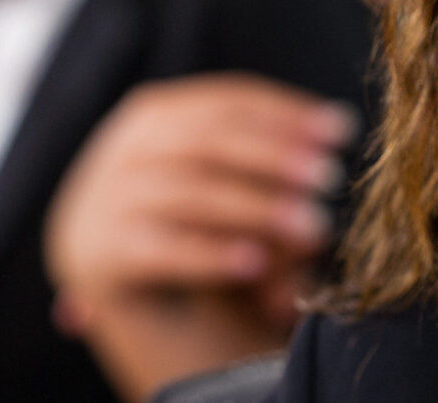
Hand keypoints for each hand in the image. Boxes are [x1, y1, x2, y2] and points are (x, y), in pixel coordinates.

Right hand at [44, 74, 355, 398]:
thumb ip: (277, 183)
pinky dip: (209, 253)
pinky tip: (255, 263)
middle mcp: (119, 153)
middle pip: (201, 140)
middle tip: (328, 178)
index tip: (340, 130)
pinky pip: (158, 250)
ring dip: (254, 206)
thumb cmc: (214, 252)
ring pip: (184, 191)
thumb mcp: (246, 205)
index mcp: (154, 121)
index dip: (284, 113)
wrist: (157, 333)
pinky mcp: (98, 260)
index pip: (222, 103)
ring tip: (312, 229)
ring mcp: (100, 204)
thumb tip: (326, 168)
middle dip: (272, 154)